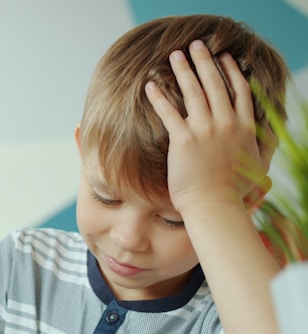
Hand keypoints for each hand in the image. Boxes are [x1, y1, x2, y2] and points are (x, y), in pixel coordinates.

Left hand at [145, 40, 268, 214]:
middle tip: (196, 46)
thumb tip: (265, 143)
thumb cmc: (234, 193)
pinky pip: (168, 112)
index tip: (224, 58)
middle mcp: (226, 124)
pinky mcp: (183, 140)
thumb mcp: (257, 167)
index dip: (230, 72)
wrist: (215, 206)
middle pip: (215, 84)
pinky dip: (159, 97)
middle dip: (205, 62)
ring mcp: (205, 130)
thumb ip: (259, 149)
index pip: (240, 92)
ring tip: (174, 55)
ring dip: (183, 70)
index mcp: (245, 128)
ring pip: (193, 92)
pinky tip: (150, 84)